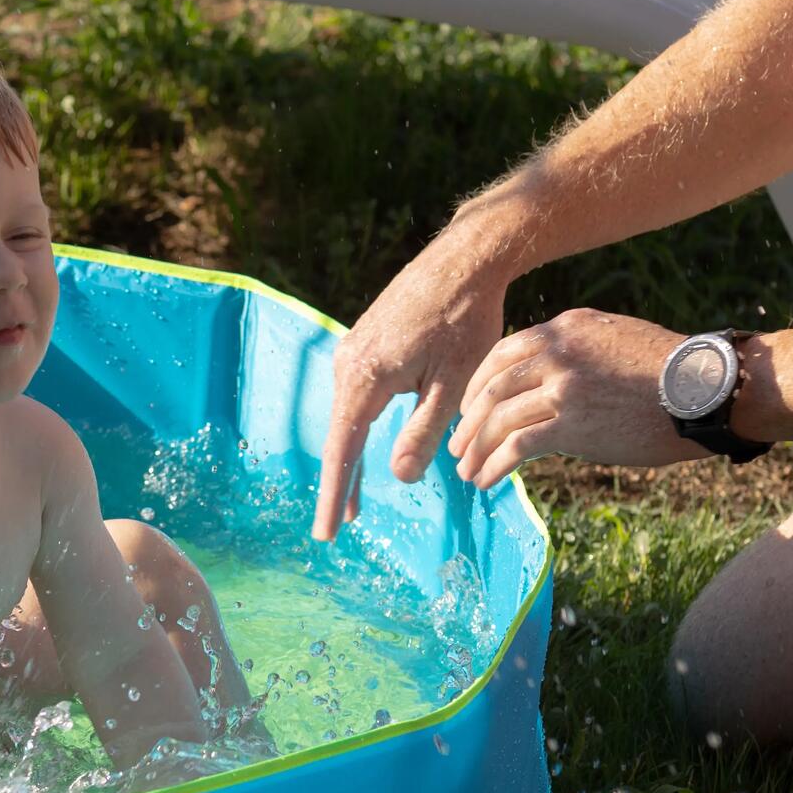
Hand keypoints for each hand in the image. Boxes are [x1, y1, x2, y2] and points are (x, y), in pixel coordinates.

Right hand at [313, 234, 509, 539]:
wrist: (464, 259)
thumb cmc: (466, 320)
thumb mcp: (453, 384)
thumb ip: (423, 433)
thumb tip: (398, 478)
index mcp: (364, 378)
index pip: (342, 451)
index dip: (333, 495)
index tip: (326, 534)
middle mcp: (348, 363)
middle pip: (339, 435)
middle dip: (340, 481)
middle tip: (340, 525)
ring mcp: (352, 349)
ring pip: (347, 414)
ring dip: (350, 453)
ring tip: (353, 495)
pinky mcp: (364, 340)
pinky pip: (355, 393)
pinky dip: (358, 425)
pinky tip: (365, 439)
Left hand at [448, 308, 709, 487]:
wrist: (708, 389)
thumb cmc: (668, 369)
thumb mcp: (613, 338)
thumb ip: (574, 350)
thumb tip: (542, 379)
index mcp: (564, 329)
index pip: (501, 354)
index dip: (477, 385)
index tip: (469, 408)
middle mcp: (556, 353)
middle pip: (490, 387)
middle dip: (468, 420)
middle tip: (457, 444)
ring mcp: (561, 387)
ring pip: (497, 419)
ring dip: (476, 448)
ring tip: (466, 470)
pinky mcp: (570, 422)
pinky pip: (516, 447)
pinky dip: (495, 466)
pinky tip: (487, 481)